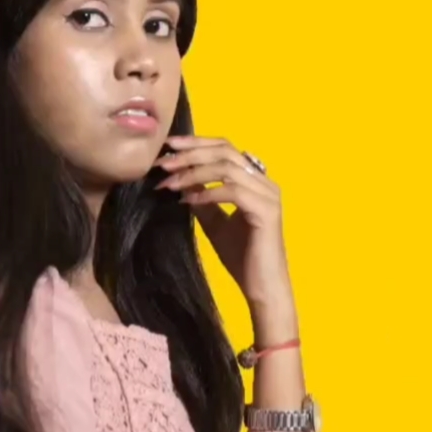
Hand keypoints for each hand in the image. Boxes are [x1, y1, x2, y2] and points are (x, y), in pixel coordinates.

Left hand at [154, 135, 292, 309]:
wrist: (261, 289)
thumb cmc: (242, 258)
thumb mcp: (215, 222)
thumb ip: (203, 198)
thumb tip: (182, 179)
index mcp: (256, 181)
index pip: (225, 148)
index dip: (196, 143)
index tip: (168, 147)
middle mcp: (265, 183)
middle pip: (226, 151)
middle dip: (190, 153)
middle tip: (163, 162)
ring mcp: (268, 195)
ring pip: (228, 168)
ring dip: (194, 172)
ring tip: (169, 182)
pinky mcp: (266, 212)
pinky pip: (233, 192)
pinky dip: (208, 192)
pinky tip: (187, 200)